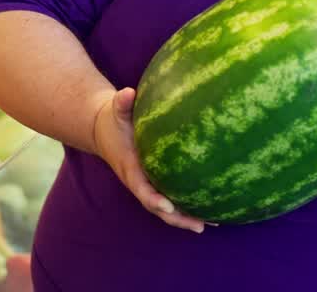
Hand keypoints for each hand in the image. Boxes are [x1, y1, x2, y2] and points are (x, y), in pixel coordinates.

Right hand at [93, 87, 204, 232]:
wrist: (104, 129)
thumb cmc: (113, 120)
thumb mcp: (115, 110)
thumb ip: (121, 103)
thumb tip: (129, 92)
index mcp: (130, 169)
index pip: (141, 189)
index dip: (153, 199)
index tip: (167, 205)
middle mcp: (140, 182)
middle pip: (157, 207)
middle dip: (177, 218)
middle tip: (199, 225)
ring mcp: (148, 184)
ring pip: (167, 207)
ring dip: (186, 217)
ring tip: (212, 223)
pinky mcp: (156, 182)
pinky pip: (172, 197)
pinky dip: (188, 205)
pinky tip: (211, 208)